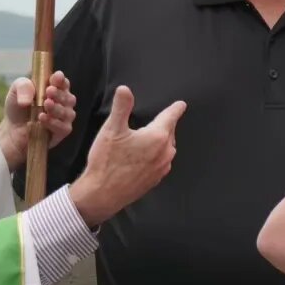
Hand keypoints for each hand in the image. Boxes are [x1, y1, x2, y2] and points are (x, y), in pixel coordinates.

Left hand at [0, 71, 76, 171]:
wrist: (12, 130)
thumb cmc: (18, 108)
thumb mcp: (16, 91)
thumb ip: (23, 87)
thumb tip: (28, 100)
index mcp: (55, 89)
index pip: (63, 83)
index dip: (61, 80)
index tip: (56, 77)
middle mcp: (62, 104)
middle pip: (69, 98)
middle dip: (59, 94)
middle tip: (49, 90)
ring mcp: (63, 119)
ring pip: (67, 113)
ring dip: (56, 108)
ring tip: (45, 104)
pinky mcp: (60, 133)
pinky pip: (63, 128)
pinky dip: (53, 122)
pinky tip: (42, 118)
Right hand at [69, 86, 185, 226]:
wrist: (103, 194)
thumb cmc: (107, 161)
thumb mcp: (112, 129)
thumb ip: (121, 107)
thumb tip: (125, 89)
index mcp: (157, 137)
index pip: (170, 117)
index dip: (175, 109)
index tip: (181, 105)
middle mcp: (164, 153)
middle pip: (170, 133)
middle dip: (167, 124)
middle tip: (162, 119)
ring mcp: (160, 168)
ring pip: (167, 148)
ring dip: (163, 140)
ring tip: (152, 136)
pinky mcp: (154, 180)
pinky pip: (161, 162)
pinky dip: (157, 155)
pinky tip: (145, 156)